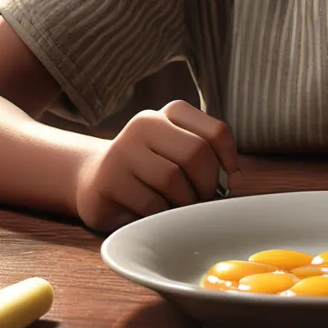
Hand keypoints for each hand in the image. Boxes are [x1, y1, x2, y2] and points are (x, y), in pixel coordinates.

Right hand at [75, 100, 240, 231]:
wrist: (95, 180)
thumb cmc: (150, 169)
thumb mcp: (177, 150)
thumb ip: (205, 155)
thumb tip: (232, 182)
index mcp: (172, 112)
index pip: (216, 132)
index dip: (230, 161)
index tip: (231, 181)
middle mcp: (147, 123)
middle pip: (196, 154)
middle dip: (207, 184)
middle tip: (203, 200)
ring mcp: (125, 149)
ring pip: (173, 179)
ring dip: (184, 202)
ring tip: (180, 207)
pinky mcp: (110, 179)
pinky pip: (151, 204)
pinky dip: (162, 215)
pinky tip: (158, 214)